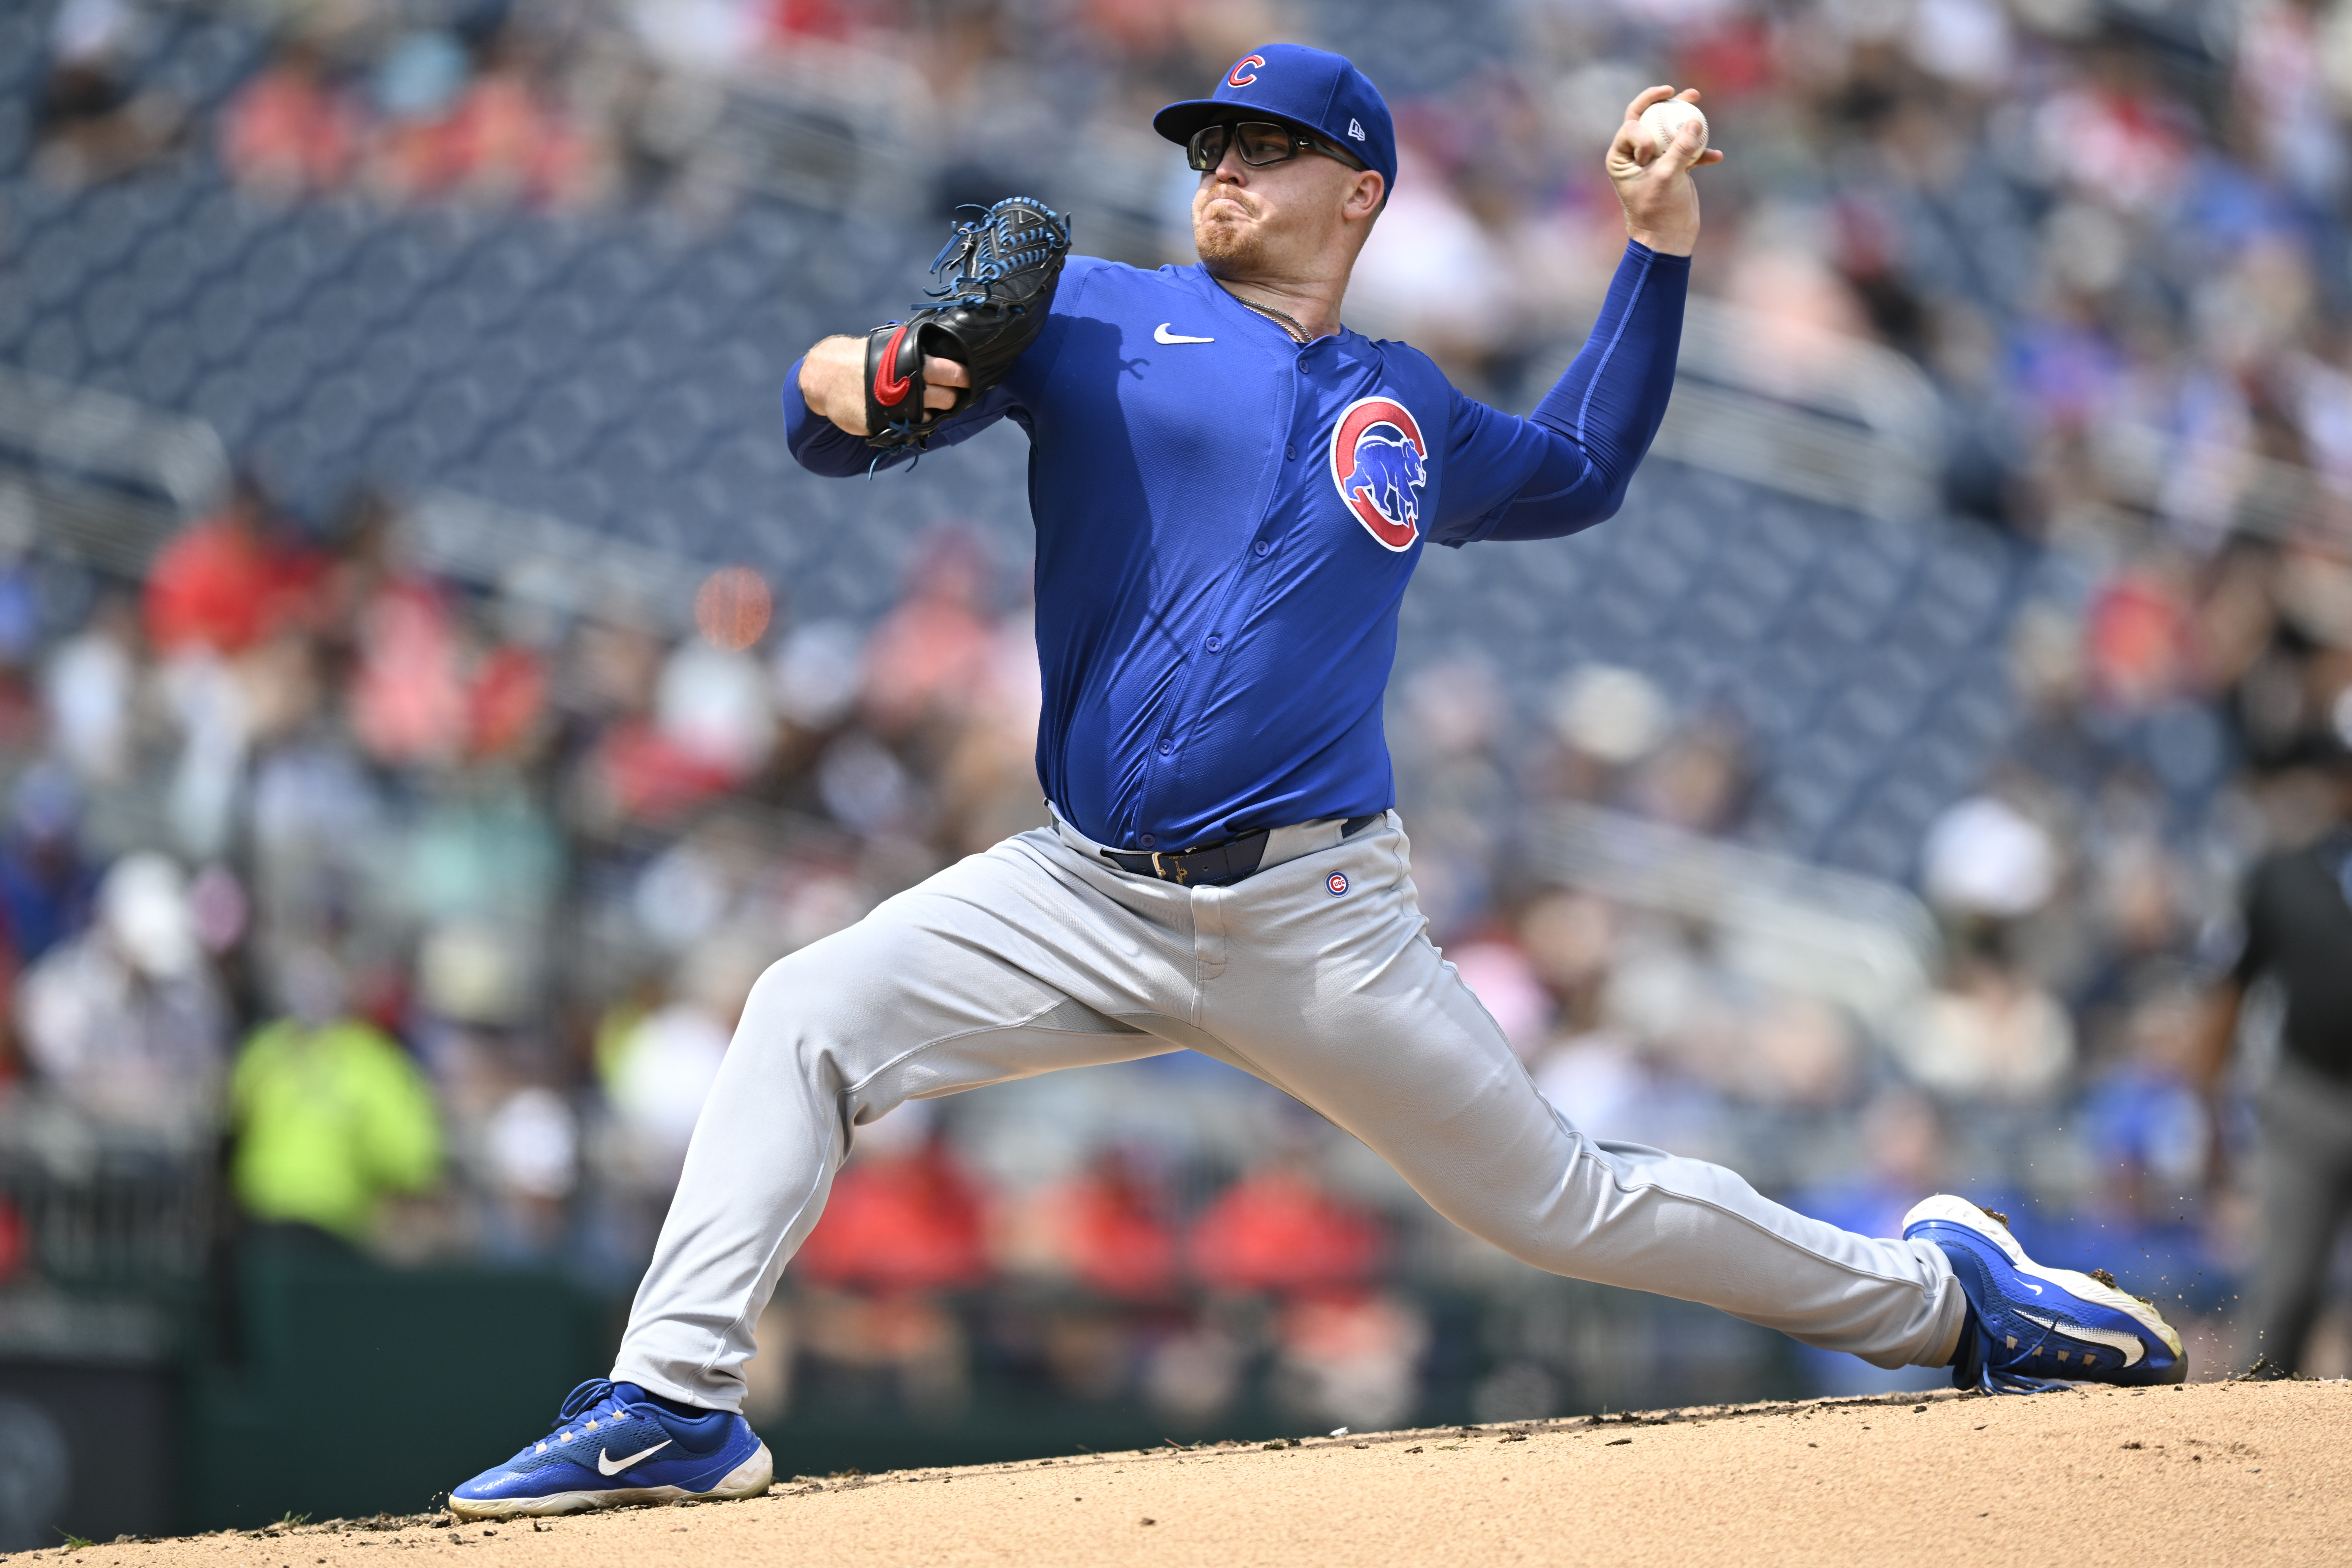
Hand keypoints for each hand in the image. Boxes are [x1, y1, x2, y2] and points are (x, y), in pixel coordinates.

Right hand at [798, 334, 971, 436]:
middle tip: (950, 393)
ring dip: (936, 410)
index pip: (953, 372)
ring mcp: (900, 406)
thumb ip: (918, 351)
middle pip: (949, 397)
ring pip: (934, 414)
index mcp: (914, 360)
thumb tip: (947, 353)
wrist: (827, 375)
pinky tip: (910, 411)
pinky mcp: (889, 423)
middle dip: (953, 397)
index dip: (964, 377)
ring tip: (927, 401)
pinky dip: (917, 420)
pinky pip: (914, 426)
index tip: (968, 378)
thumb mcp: (892, 346)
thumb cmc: (864, 358)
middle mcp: (911, 384)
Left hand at [1607, 86, 1723, 257]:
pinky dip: (1700, 152)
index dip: (1644, 130)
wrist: (1667, 239)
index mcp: (1621, 157)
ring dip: (1684, 118)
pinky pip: (1686, 151)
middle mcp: (1635, 155)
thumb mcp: (1667, 177)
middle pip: (1649, 119)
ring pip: (1669, 131)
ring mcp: (1655, 160)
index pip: (1632, 125)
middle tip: (1679, 92)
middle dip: (1663, 103)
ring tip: (1696, 99)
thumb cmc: (1658, 211)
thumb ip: (1680, 148)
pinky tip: (1716, 157)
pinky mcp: (1673, 168)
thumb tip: (1695, 121)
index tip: (1651, 152)